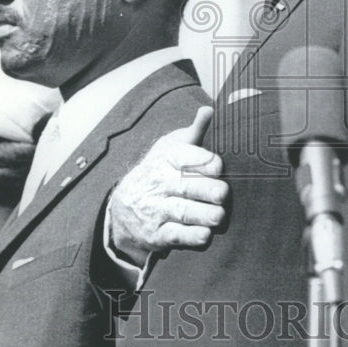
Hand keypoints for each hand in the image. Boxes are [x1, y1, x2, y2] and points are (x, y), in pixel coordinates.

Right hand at [108, 106, 226, 265]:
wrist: (124, 204)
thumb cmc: (160, 170)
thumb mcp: (172, 147)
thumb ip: (194, 131)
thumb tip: (209, 109)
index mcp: (166, 158)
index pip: (186, 158)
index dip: (205, 162)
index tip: (218, 167)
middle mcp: (160, 183)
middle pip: (186, 186)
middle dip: (207, 190)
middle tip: (222, 194)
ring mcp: (157, 210)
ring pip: (183, 212)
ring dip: (203, 214)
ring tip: (219, 216)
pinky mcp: (157, 234)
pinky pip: (175, 236)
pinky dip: (191, 236)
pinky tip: (205, 235)